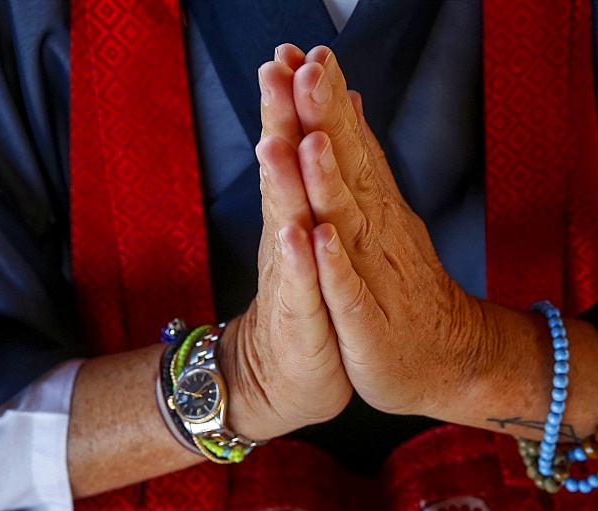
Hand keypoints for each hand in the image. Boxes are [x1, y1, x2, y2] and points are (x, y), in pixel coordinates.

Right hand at [216, 45, 351, 439]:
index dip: (295, 102)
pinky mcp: (303, 320)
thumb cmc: (310, 299)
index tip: (296, 48)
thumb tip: (323, 119)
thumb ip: (315, 177)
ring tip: (278, 139)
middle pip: (285, 173)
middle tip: (275, 68)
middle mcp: (290, 238)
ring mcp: (294, 279)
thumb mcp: (317, 233)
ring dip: (283, 181)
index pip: (296, 148)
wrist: (291, 374)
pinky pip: (303, 287)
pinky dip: (300, 260)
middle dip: (280, 121)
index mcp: (299, 213)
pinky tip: (298, 233)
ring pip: (288, 222)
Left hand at [272, 46, 484, 417]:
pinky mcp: (368, 323)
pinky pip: (350, 292)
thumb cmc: (404, 288)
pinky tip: (324, 237)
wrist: (450, 358)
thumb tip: (347, 102)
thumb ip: (363, 160)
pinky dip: (337, 265)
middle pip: (348, 169)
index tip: (302, 52)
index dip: (325, 100)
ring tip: (311, 141)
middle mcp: (375, 232)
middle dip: (325, 120)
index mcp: (372, 207)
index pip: (348, 144)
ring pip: (348, 223)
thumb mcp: (382, 216)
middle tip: (306, 68)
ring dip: (329, 182)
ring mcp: (373, 276)